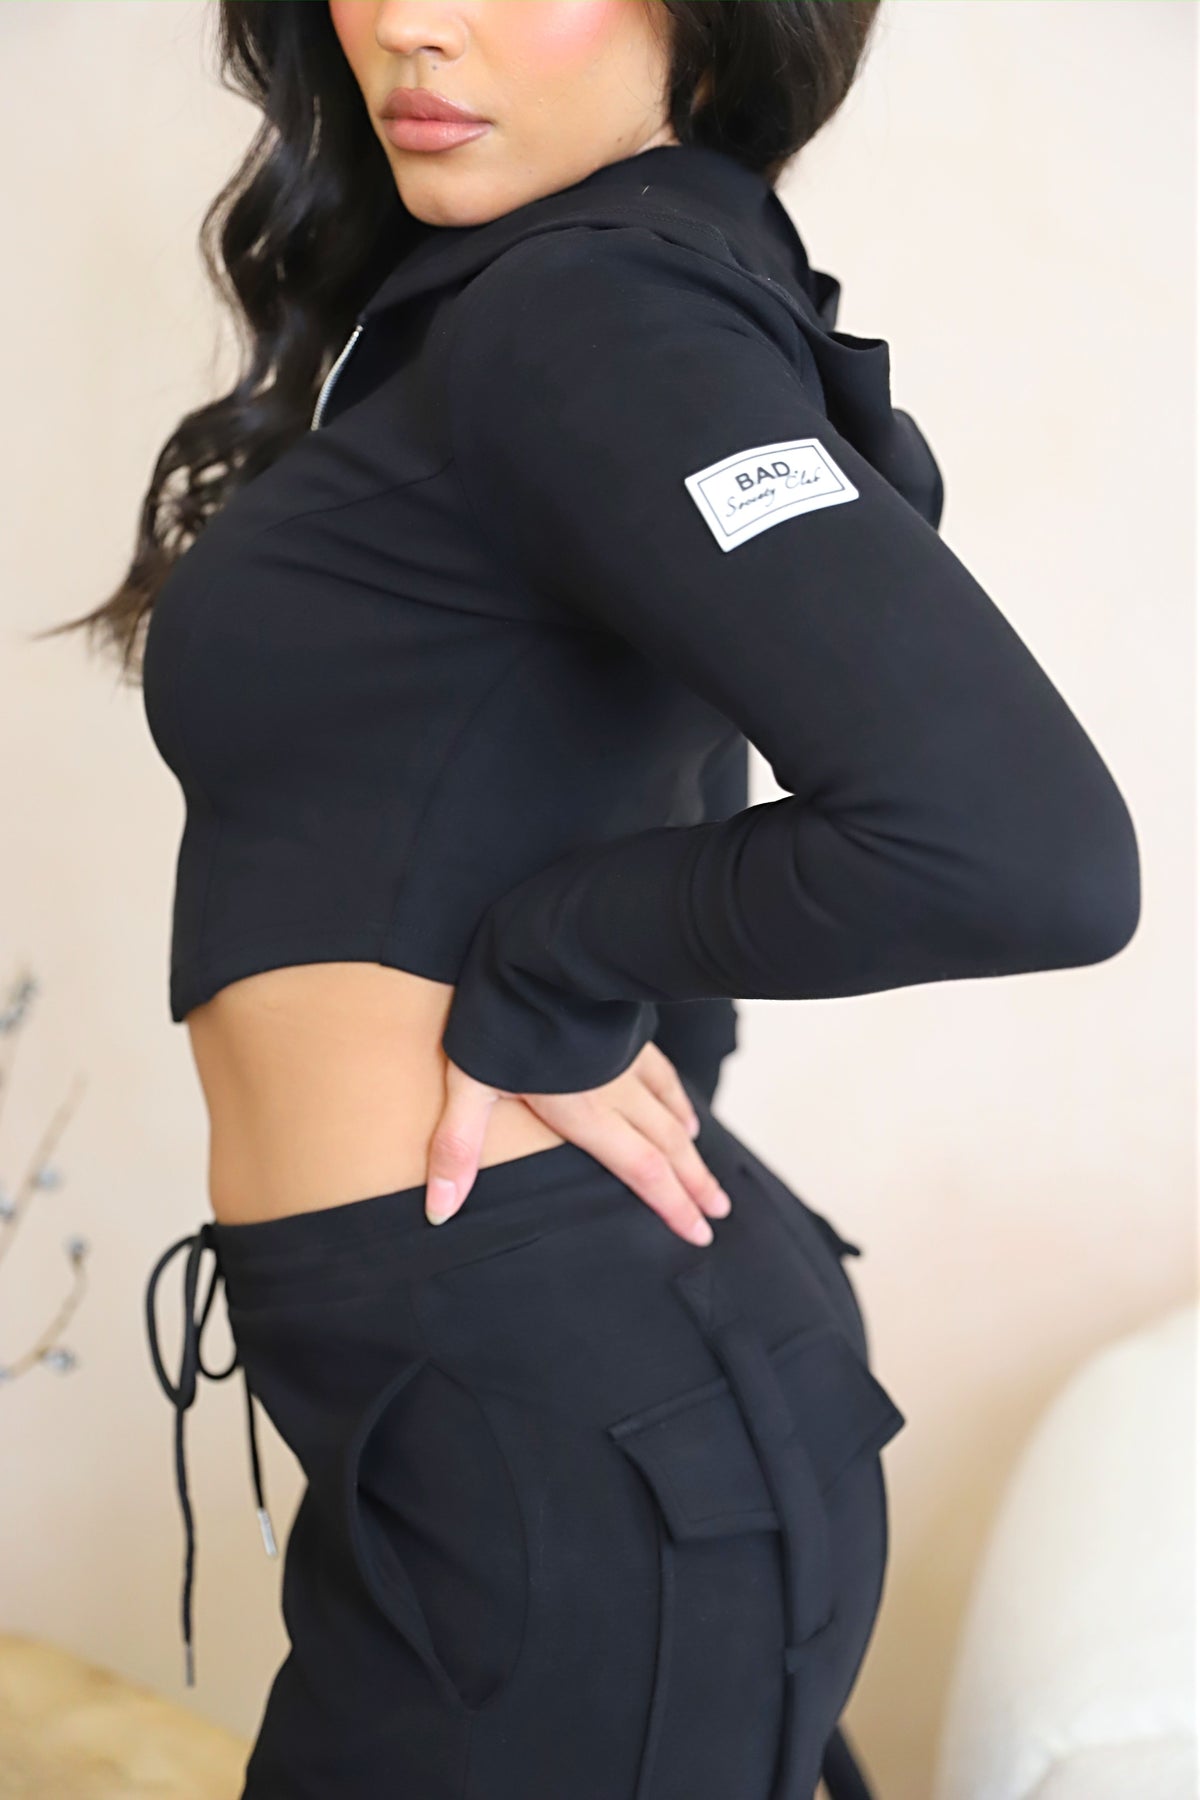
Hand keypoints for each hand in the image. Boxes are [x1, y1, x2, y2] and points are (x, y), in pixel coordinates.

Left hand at [425, 1041, 731, 1244]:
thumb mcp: (469, 1084)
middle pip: (668, 1148)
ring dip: (693, 1149)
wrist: (539, 951)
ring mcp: (625, 1061)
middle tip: (719, 1214)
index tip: (699, 1234)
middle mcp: (616, 1092)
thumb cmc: (502, 1017)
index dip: (673, 1205)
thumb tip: (440, 1209)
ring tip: (709, 1177)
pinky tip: (684, 1109)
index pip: (643, 1171)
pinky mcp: (625, 1034)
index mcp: (587, 1113)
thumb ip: (458, 1148)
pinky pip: (663, 1075)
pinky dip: (678, 1100)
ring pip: (672, 1113)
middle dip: (695, 1185)